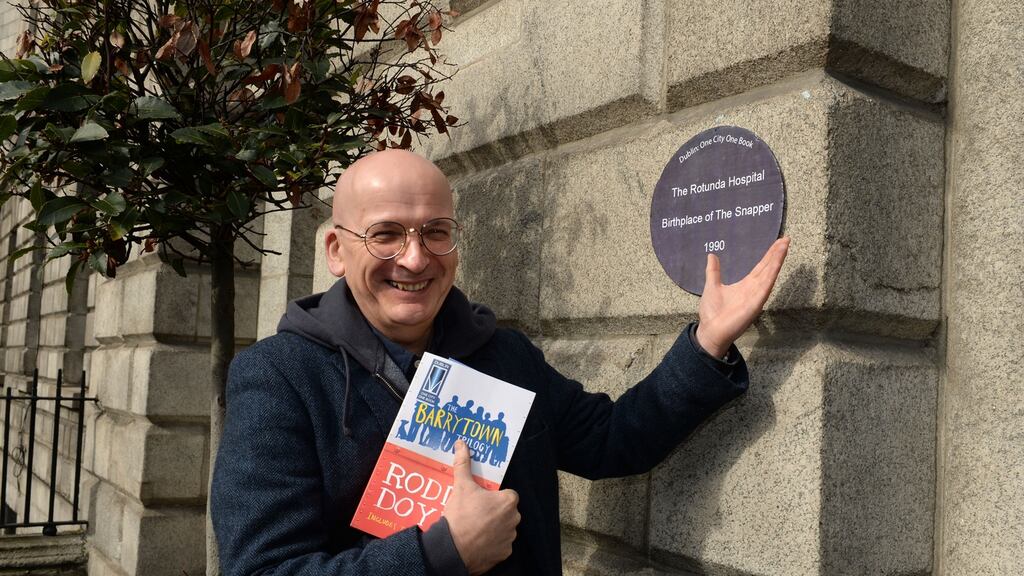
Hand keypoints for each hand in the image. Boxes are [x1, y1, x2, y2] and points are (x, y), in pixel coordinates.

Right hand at [443, 440, 519, 574]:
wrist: (453, 548)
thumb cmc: (461, 515)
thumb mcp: (461, 486)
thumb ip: (463, 464)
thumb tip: (461, 444)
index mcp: (508, 501)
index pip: (507, 495)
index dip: (494, 496)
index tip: (481, 500)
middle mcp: (514, 519)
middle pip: (506, 511)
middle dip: (494, 512)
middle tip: (476, 513)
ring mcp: (510, 537)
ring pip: (504, 528)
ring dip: (494, 527)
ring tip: (475, 527)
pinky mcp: (504, 553)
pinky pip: (500, 544)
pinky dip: (491, 543)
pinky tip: (478, 541)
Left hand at [695, 237, 790, 357]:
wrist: (710, 330)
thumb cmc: (712, 312)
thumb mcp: (712, 285)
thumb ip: (713, 271)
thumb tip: (711, 255)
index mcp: (746, 285)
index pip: (761, 266)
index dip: (770, 254)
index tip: (778, 242)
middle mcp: (754, 289)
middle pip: (768, 267)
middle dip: (777, 253)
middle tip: (786, 239)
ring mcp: (756, 296)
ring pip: (769, 274)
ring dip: (777, 260)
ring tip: (784, 245)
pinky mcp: (755, 303)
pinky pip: (765, 286)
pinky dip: (771, 274)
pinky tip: (777, 263)